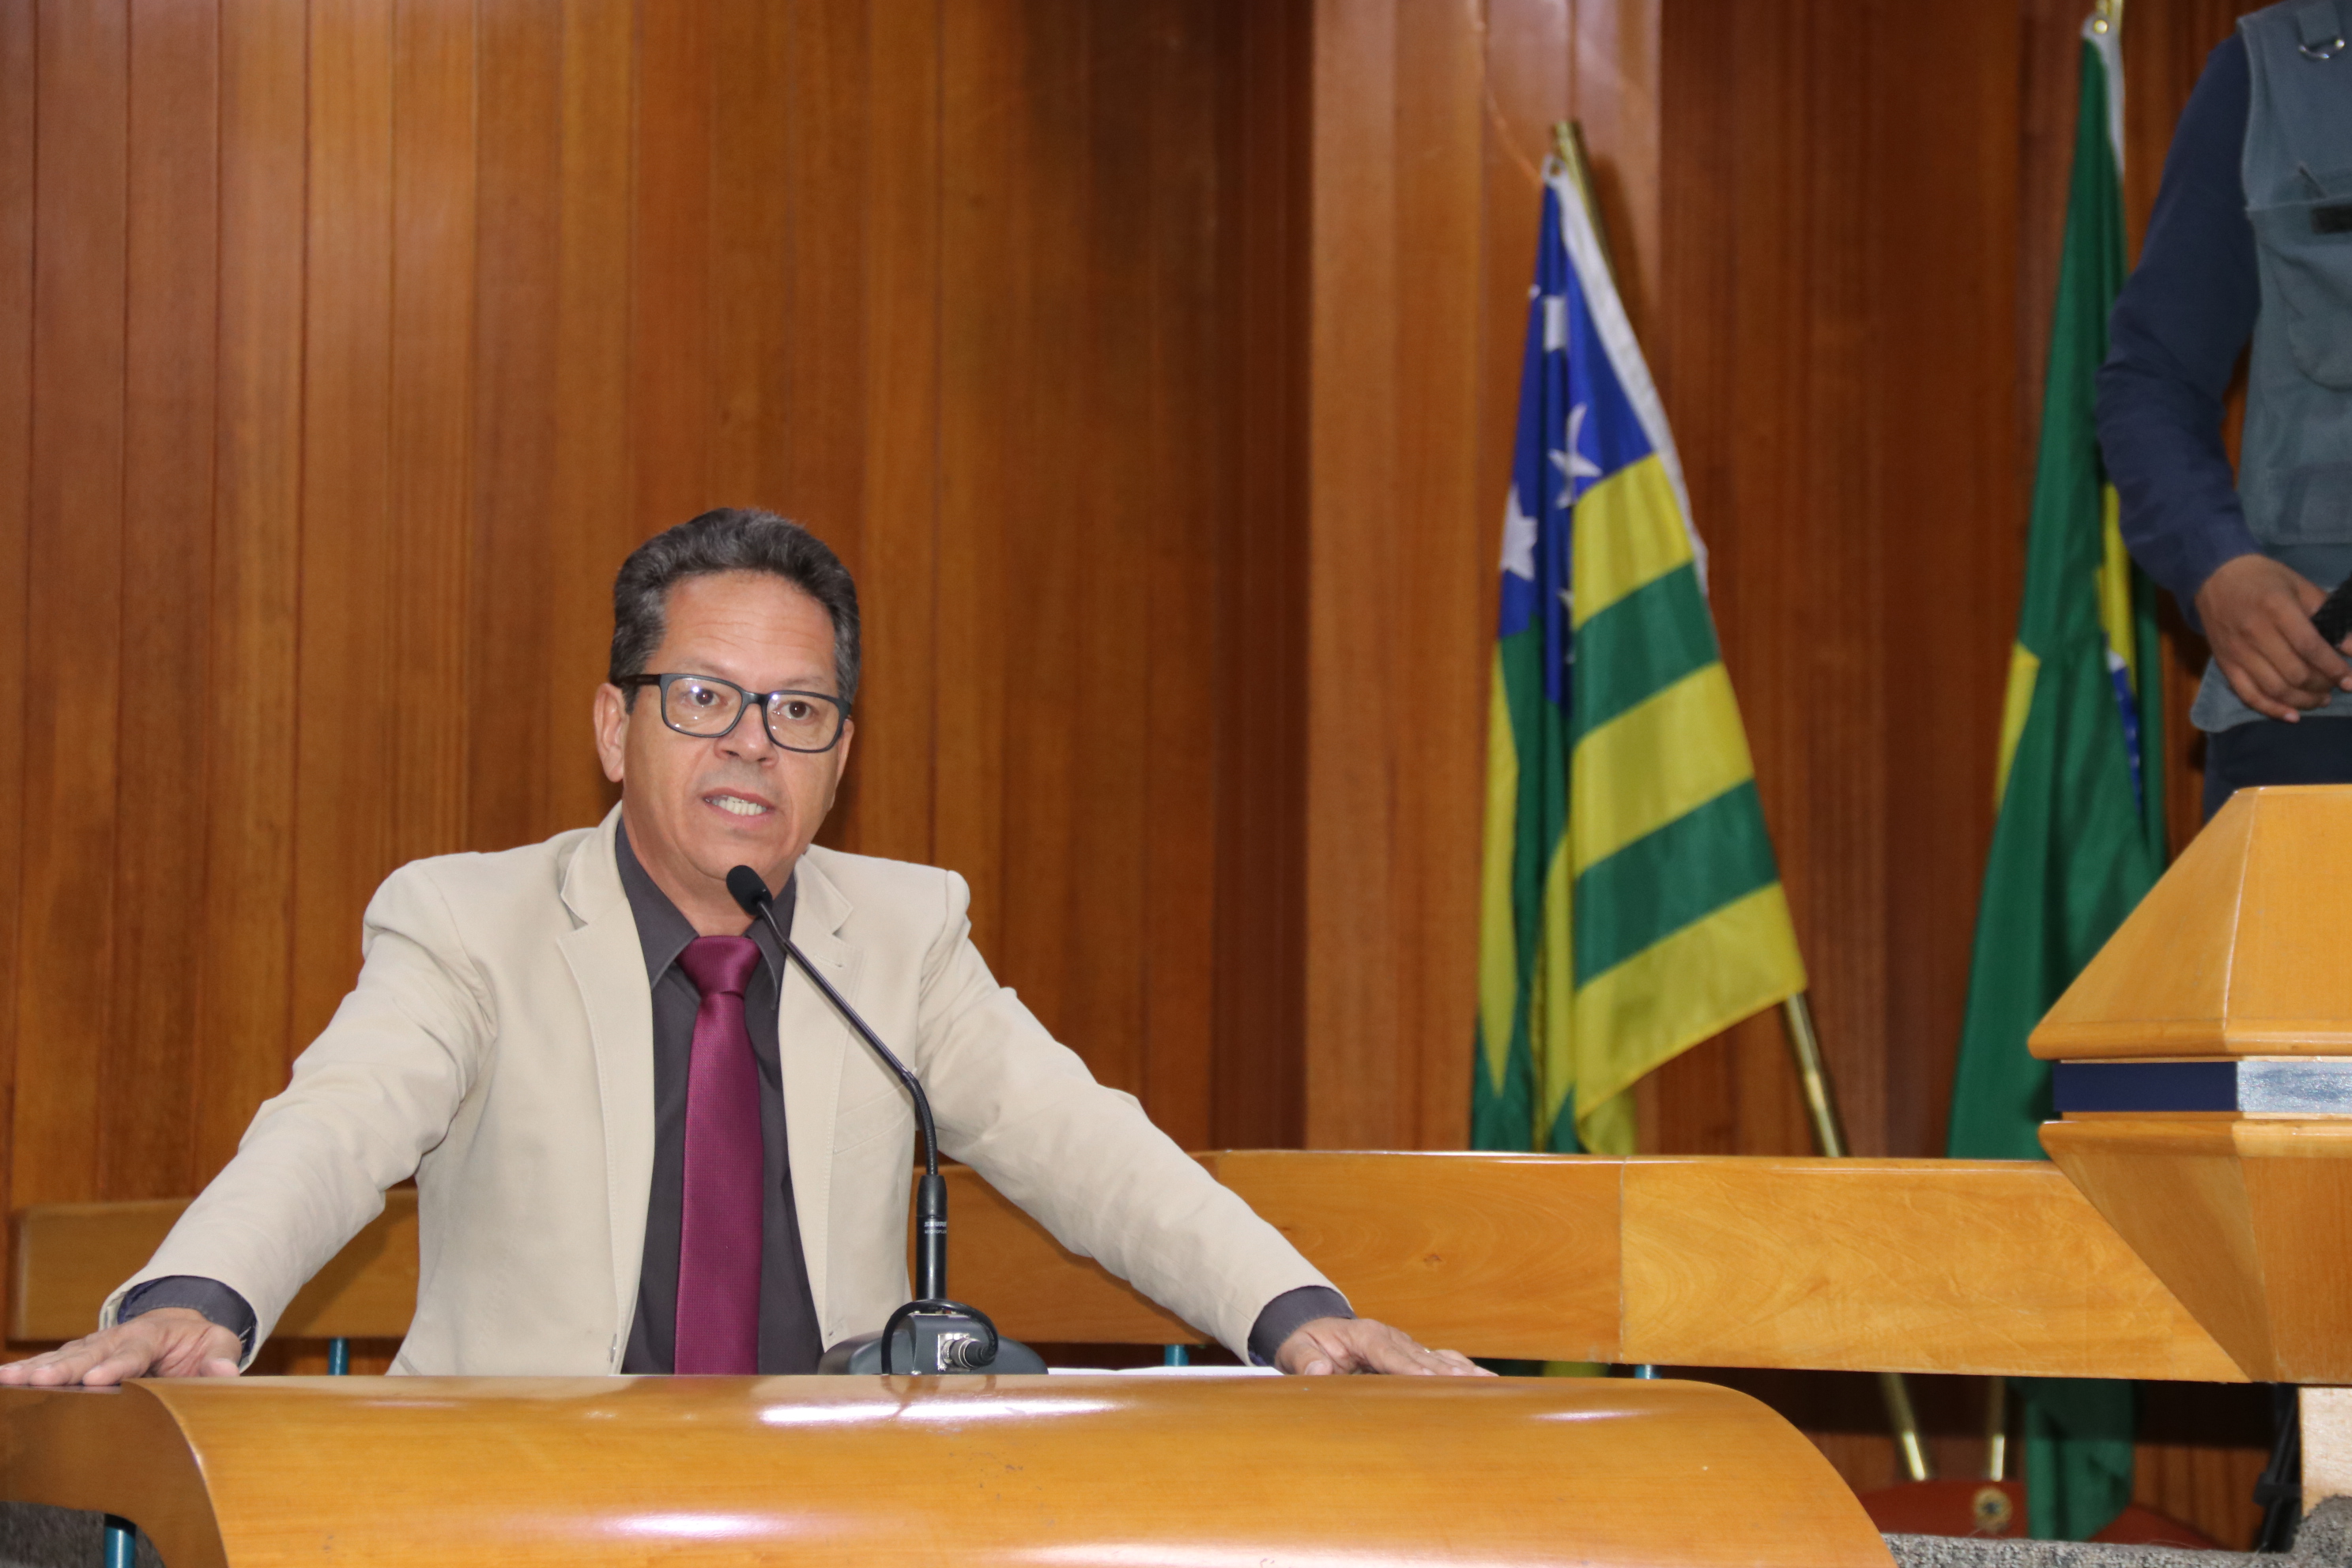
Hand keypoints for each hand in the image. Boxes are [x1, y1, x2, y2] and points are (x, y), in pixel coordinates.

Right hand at [0, 1309, 240, 1386]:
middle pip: (88, 1353)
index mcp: (151, 1336)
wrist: (178, 1326)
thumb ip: (221, 1357)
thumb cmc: (198, 1340)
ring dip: (35, 1368)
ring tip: (7, 1379)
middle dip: (63, 1368)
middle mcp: (116, 1339)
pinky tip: (4, 1379)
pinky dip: (28, 1370)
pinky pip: (52, 1363)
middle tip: (38, 1380)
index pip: (133, 1352)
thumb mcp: (219, 1343)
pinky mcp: (80, 1357)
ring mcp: (95, 1347)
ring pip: (63, 1357)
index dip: (116, 1366)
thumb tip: (225, 1373)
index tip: (97, 1379)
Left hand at [1273, 1316, 1494, 1376]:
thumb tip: (1319, 1369)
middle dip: (1446, 1373)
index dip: (1411, 1367)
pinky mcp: (1412, 1356)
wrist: (1316, 1332)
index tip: (1430, 1379)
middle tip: (1472, 1389)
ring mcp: (1404, 1345)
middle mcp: (1391, 1338)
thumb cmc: (1307, 1343)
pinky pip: (1441, 1362)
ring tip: (1493, 1386)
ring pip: (1439, 1358)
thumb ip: (1304, 1360)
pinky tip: (1488, 1384)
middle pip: (1423, 1357)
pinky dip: (1464, 1372)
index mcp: (1365, 1336)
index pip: (1390, 1354)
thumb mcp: (1295, 1350)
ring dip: (1463, 1372)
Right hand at [2194, 554, 2351, 720]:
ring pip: (2274, 689)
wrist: (2213, 577)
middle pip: (2294, 673)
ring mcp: (2237, 652)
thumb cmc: (2263, 579)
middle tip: (2336, 686)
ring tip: (2320, 699)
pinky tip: (2292, 715)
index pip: (2310, 647)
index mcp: (2276, 609)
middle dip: (2322, 685)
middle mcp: (2254, 633)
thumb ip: (2326, 613)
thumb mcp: (2299, 585)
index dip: (2334, 667)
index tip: (2351, 679)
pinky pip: (2248, 695)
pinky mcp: (2225, 664)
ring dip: (2303, 700)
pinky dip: (2272, 709)